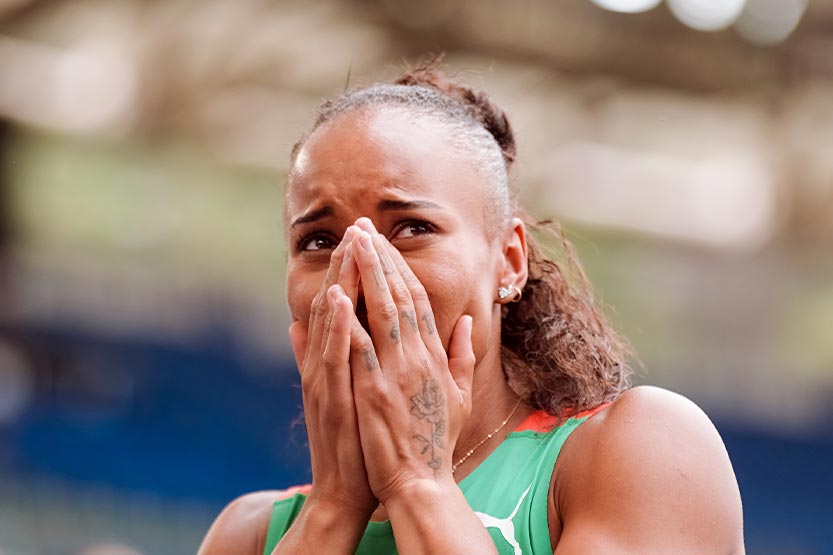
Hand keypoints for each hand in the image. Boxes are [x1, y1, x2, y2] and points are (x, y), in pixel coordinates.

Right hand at [288, 226, 376, 515]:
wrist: (344, 489)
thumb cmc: (353, 441)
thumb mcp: (336, 392)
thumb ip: (315, 358)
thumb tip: (297, 325)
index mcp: (333, 361)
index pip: (342, 306)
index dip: (352, 272)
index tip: (365, 239)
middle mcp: (324, 364)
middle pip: (334, 304)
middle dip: (347, 264)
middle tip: (358, 226)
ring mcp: (324, 379)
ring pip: (331, 322)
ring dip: (341, 282)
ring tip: (351, 245)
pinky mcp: (329, 398)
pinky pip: (333, 355)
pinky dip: (337, 325)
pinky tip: (344, 297)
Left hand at [341, 218, 475, 503]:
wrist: (422, 485)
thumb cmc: (436, 442)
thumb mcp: (460, 396)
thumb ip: (464, 356)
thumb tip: (468, 322)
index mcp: (434, 357)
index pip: (417, 301)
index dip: (400, 268)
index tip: (383, 243)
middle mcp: (417, 359)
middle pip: (399, 296)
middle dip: (380, 258)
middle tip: (363, 226)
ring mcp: (396, 374)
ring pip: (381, 312)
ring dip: (366, 273)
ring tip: (352, 241)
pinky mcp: (375, 393)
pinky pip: (360, 348)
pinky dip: (348, 320)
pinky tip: (337, 292)